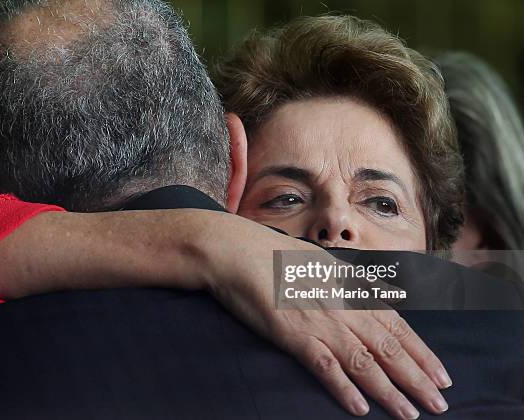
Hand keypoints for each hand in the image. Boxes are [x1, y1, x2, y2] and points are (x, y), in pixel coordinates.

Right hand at [201, 213, 450, 418]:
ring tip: (410, 413)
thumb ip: (352, 284)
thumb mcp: (323, 264)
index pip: (396, 326)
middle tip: (439, 404)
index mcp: (350, 290)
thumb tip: (381, 295)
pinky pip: (325, 366)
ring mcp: (320, 321)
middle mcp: (343, 307)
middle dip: (417, 377)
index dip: (421, 353)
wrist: (239, 251)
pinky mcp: (294, 335)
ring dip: (390, 390)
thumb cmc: (277, 256)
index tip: (441, 374)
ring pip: (364, 361)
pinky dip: (343, 388)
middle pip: (388, 347)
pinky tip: (360, 408)